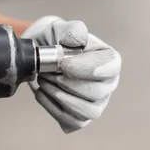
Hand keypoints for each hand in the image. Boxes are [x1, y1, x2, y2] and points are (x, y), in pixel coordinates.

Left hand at [23, 16, 120, 132]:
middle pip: (96, 92)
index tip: (63, 64)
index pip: (110, 68)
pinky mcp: (80, 118)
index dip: (86, 68)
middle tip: (47, 71)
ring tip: (44, 80)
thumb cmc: (54, 41)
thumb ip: (72, 31)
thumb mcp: (60, 28)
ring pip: (85, 111)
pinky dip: (52, 107)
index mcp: (109, 60)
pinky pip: (71, 121)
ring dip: (58, 95)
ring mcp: (96, 104)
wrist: (39, 56)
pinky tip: (43, 92)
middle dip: (66, 83)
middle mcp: (107, 85)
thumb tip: (78, 40)